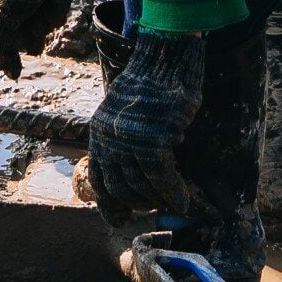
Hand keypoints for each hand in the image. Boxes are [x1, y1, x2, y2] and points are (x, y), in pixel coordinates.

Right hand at [0, 0, 76, 78]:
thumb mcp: (4, 19)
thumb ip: (4, 48)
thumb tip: (7, 76)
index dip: (4, 53)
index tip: (12, 73)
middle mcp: (15, 2)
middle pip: (22, 36)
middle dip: (30, 36)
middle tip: (34, 38)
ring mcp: (35, 0)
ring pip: (41, 28)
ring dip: (44, 23)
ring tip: (43, 7)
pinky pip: (55, 17)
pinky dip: (56, 13)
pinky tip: (54, 0)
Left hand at [87, 29, 204, 220]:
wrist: (163, 60)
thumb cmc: (149, 88)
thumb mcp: (125, 115)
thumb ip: (124, 144)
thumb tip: (137, 184)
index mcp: (98, 132)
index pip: (99, 179)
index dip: (111, 205)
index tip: (122, 221)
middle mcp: (108, 137)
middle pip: (121, 188)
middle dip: (140, 205)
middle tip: (157, 209)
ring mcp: (129, 138)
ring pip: (142, 187)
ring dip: (159, 202)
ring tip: (172, 205)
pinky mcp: (153, 137)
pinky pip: (162, 178)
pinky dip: (173, 194)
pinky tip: (182, 201)